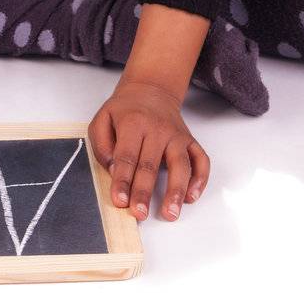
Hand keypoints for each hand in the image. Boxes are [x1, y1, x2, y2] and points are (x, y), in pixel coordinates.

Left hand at [88, 78, 209, 221]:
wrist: (151, 89)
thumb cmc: (125, 110)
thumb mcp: (102, 119)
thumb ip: (102, 145)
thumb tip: (114, 170)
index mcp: (134, 124)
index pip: (127, 157)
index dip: (123, 181)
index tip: (120, 201)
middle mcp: (158, 130)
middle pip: (151, 165)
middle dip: (144, 192)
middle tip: (140, 213)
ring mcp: (177, 136)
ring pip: (181, 165)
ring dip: (176, 191)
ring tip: (171, 212)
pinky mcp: (191, 140)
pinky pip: (201, 160)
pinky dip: (201, 179)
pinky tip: (192, 196)